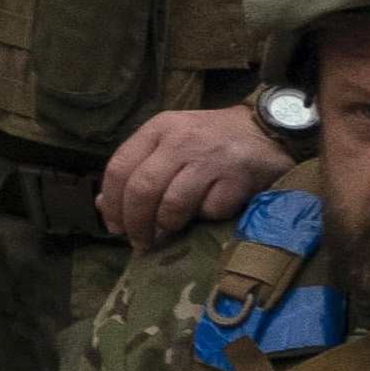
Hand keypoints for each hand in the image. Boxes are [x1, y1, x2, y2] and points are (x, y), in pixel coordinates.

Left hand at [98, 103, 289, 251]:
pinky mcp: (237, 177)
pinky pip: (209, 210)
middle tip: (139, 242)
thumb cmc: (210, 140)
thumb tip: (103, 205)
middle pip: (142, 190)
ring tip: (172, 227)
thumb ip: (137, 168)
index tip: (114, 227)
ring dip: (168, 224)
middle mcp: (180, 140)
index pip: (119, 168)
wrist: (266, 129)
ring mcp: (210, 158)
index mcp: (158, 128)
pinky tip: (210, 208)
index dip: (112, 204)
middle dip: (135, 224)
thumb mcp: (169, 143)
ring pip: (172, 205)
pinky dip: (205, 217)